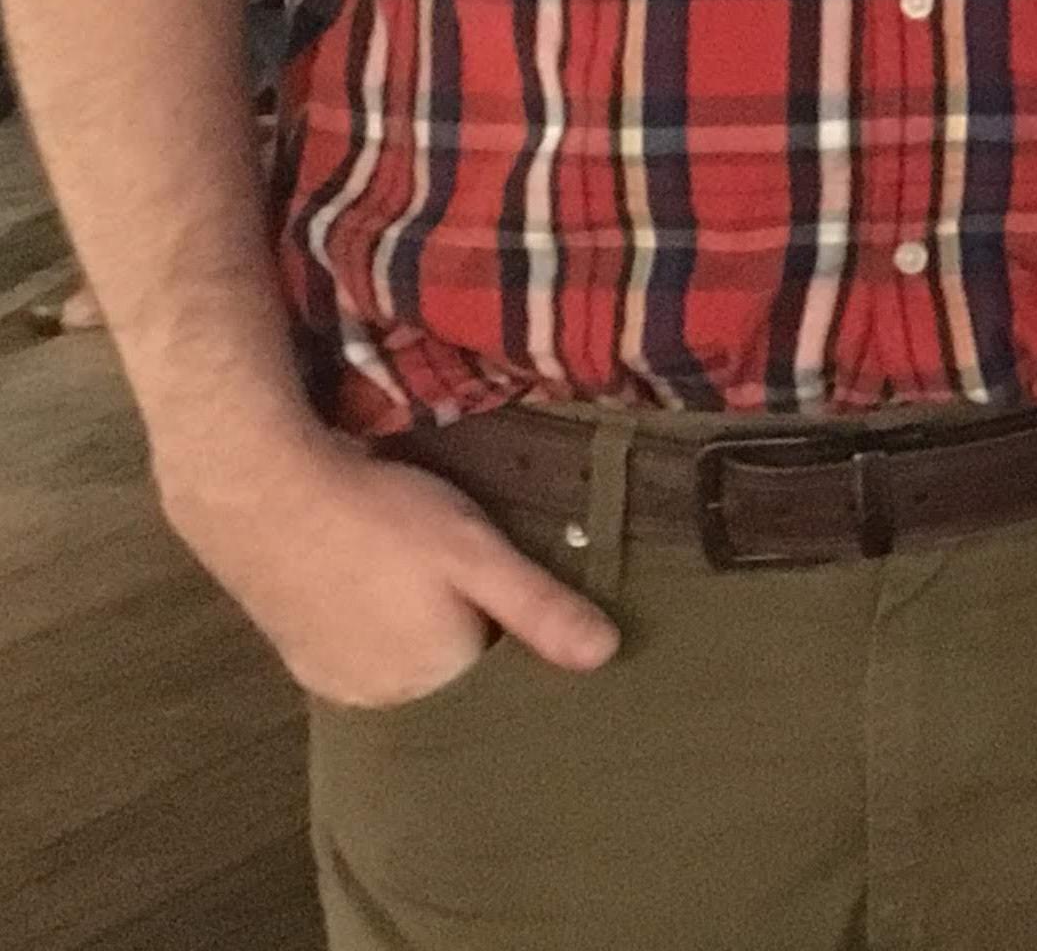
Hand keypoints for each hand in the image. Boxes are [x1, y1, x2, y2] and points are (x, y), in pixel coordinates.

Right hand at [155, 419, 618, 709]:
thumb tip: (607, 655)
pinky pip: (361, 656)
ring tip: (419, 573)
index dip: (513, 628)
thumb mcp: (476, 551)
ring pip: (404, 664)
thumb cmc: (383, 519)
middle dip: (467, 630)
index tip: (515, 587)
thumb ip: (538, 607)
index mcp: (436, 682)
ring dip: (418, 629)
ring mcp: (336, 686)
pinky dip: (375, 629)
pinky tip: (377, 585)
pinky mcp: (302, 663)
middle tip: (462, 571)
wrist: (266, 497)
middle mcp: (385, 702)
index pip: (499, 671)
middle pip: (450, 673)